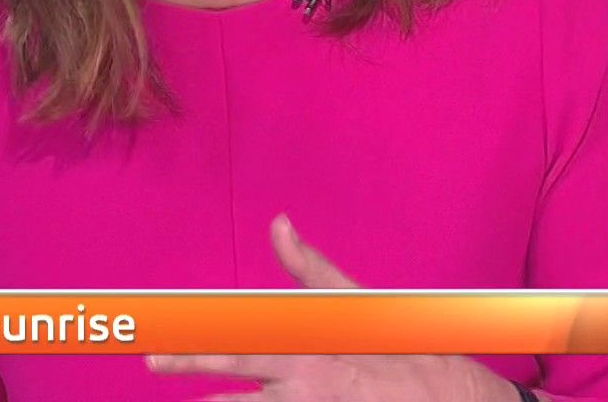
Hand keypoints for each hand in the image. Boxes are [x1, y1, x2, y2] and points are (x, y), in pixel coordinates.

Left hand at [145, 214, 524, 400]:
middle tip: (150, 362)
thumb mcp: (360, 303)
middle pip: (233, 374)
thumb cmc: (407, 347)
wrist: (456, 401)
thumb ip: (312, 271)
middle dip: (188, 365)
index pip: (241, 335)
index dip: (196, 335)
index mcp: (308, 345)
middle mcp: (302, 385)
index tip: (160, 333)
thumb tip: (279, 224)